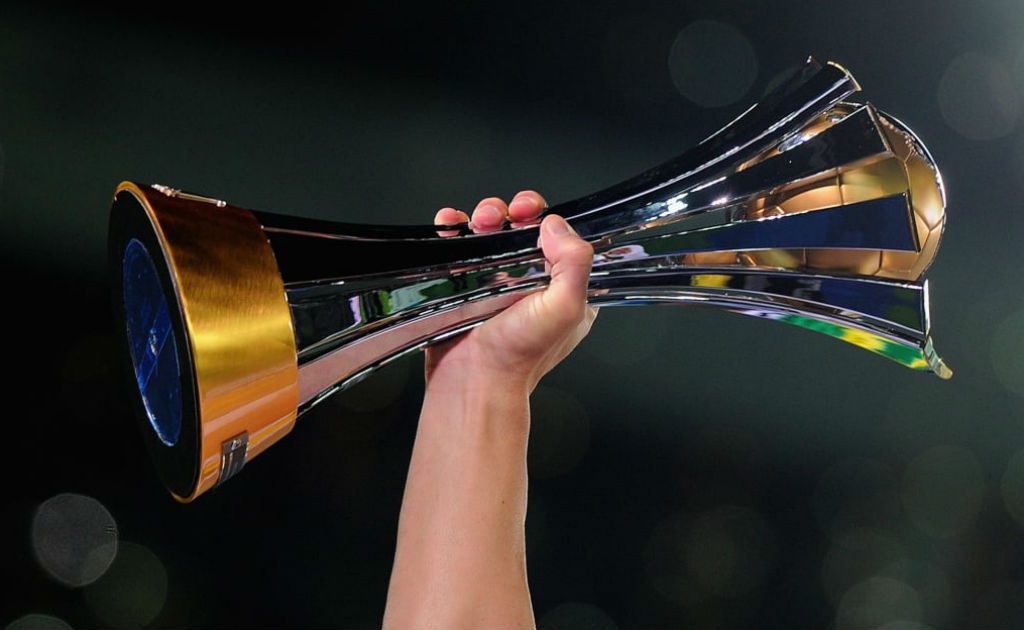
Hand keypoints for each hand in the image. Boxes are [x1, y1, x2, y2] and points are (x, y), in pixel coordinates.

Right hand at [426, 190, 598, 393]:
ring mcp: (495, 281)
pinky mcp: (464, 284)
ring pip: (491, 231)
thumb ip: (574, 262)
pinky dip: (453, 228)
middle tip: (501, 217)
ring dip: (484, 216)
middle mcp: (531, 283)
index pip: (561, 238)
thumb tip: (554, 225)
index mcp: (564, 289)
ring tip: (477, 223)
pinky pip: (459, 245)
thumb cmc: (518, 356)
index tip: (531, 215)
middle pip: (523, 227)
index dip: (546, 219)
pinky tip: (451, 224)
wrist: (471, 380)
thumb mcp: (566, 308)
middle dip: (510, 212)